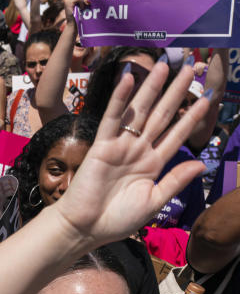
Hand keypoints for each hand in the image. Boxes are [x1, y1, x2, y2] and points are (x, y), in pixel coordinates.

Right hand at [50, 59, 207, 247]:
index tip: (207, 97)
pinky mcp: (102, 145)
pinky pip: (113, 118)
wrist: (86, 227)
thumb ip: (175, 181)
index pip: (177, 134)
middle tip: (190, 68)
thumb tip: (201, 163)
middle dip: (177, 92)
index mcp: (153, 164)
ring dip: (153, 87)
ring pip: (140, 110)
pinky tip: (128, 79)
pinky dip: (120, 98)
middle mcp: (139, 150)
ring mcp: (121, 145)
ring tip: (166, 65)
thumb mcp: (154, 202)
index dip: (192, 116)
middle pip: (162, 115)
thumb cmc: (117, 219)